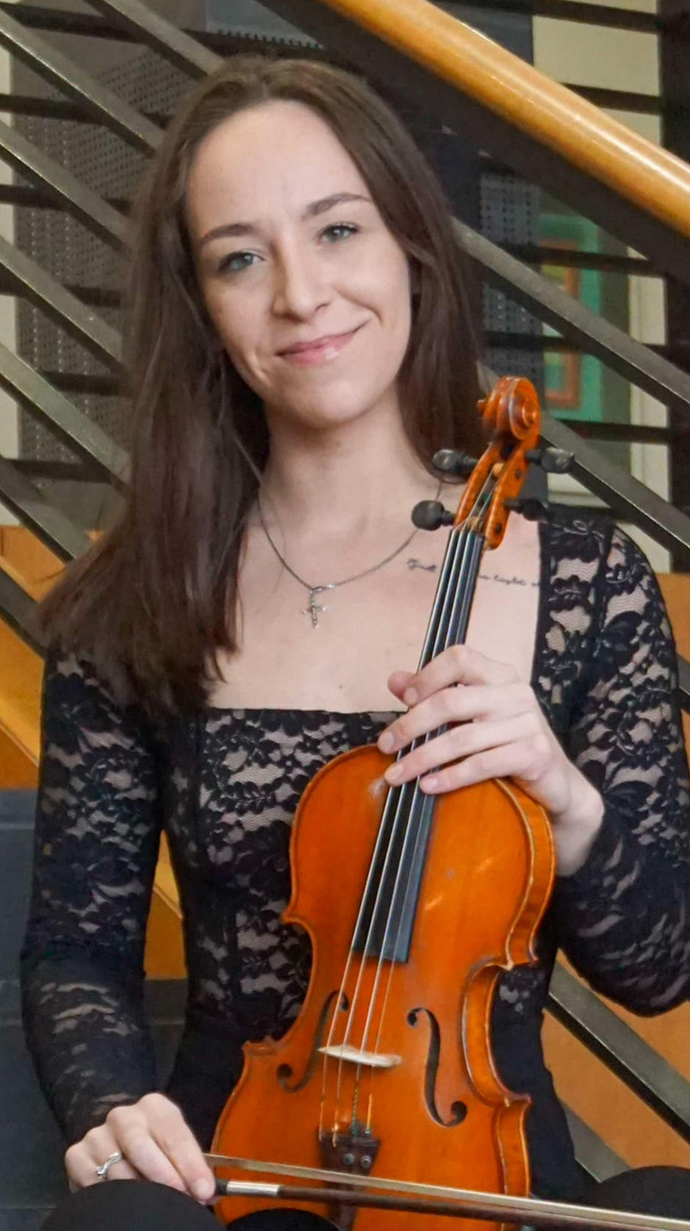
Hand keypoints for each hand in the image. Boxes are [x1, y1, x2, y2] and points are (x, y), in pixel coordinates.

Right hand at [64, 1092, 215, 1201]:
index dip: (191, 1164)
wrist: (116, 1141)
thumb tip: (209, 1192)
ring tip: (153, 1206)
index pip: (174, 1133)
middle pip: (140, 1145)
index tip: (204, 1190)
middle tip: (179, 1200)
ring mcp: (97, 1134)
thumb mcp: (176, 1149)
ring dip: (138, 1193)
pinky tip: (123, 1203)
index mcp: (155, 1107)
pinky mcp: (76, 1155)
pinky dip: (111, 1197)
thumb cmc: (156, 1147)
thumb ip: (192, 1167)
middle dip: (163, 1177)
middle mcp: (124, 1116)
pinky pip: (94, 1183)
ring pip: (117, 1169)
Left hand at [377, 645, 603, 875]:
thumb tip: (394, 680)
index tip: (404, 699)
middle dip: (410, 726)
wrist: (556, 784)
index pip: (459, 658)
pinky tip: (428, 786)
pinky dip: (449, 777)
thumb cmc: (506, 745)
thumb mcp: (471, 717)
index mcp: (499, 675)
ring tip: (397, 774)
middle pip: (451, 701)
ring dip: (421, 758)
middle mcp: (515, 693)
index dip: (427, 675)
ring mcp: (528, 722)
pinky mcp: (534, 753)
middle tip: (386, 746)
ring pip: (461, 738)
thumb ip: (434, 695)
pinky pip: (481, 765)